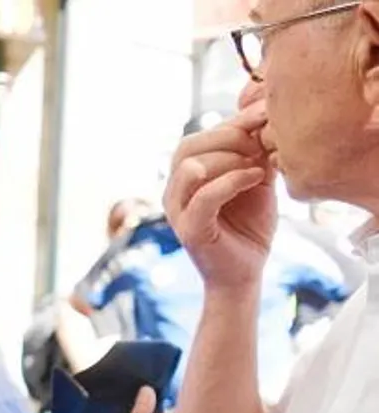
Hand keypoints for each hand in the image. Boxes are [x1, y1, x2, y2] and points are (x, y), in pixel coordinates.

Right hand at [163, 106, 275, 291]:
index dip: (231, 123)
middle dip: (228, 138)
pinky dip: (232, 181)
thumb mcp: (255, 179)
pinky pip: (204, 196)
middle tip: (260, 145)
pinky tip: (255, 178)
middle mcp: (174, 191)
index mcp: (185, 177)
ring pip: (191, 167)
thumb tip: (262, 114)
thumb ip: (253, 152)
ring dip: (230, 160)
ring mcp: (177, 211)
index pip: (198, 137)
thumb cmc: (249, 225)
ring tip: (257, 166)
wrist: (245, 271)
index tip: (264, 115)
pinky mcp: (190, 230)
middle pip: (188, 147)